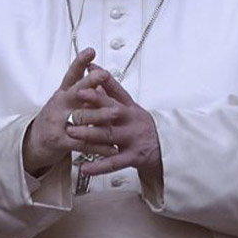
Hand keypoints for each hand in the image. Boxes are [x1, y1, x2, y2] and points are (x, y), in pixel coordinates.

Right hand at [21, 48, 104, 175]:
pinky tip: (112, 148)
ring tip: (115, 112)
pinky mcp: (60, 142)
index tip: (91, 51)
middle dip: (89, 82)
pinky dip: (98, 146)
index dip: (80, 63)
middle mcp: (60, 105)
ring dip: (99, 115)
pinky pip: (82, 144)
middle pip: (76, 91)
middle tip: (103, 74)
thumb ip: (81, 88)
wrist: (35, 142)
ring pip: (81, 117)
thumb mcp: (66, 99)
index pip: (72, 75)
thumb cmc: (56, 117)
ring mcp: (58, 123)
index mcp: (63, 93)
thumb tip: (100, 71)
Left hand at [66, 64, 162, 181]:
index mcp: (130, 107)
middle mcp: (132, 121)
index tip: (89, 73)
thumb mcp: (130, 107)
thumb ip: (111, 92)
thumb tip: (95, 70)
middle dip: (93, 109)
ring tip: (72, 132)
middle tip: (74, 109)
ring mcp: (133, 139)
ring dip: (89, 133)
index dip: (103, 81)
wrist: (165, 148)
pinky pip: (114, 163)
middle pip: (113, 112)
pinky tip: (85, 167)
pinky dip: (99, 166)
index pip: (117, 91)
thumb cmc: (140, 126)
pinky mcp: (133, 157)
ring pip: (110, 135)